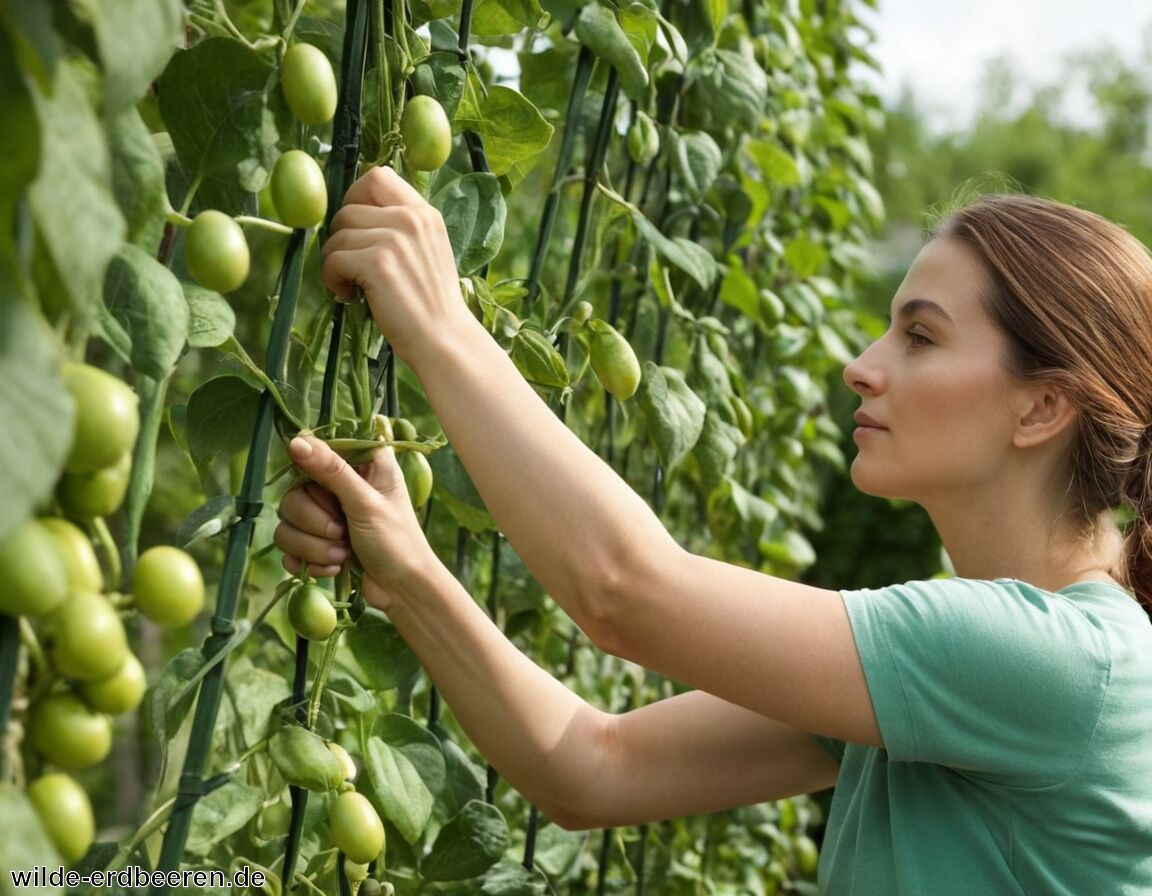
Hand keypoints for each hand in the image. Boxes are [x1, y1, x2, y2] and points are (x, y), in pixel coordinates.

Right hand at [274, 435, 438, 607]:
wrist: (402, 591)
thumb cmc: (397, 542)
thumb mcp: (367, 503)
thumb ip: (332, 471)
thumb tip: (297, 440)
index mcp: (359, 464)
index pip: (317, 448)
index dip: (312, 467)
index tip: (322, 488)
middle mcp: (339, 485)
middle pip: (293, 492)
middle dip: (313, 521)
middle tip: (341, 532)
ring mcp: (324, 516)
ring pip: (286, 522)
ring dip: (312, 546)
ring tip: (342, 555)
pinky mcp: (314, 543)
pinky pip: (288, 547)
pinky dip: (309, 561)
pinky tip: (334, 568)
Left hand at [321, 166, 471, 360]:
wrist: (444, 339)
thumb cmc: (432, 304)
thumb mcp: (428, 252)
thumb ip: (403, 228)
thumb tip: (358, 213)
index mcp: (424, 213)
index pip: (378, 177)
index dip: (355, 197)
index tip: (355, 227)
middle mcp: (410, 219)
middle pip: (348, 209)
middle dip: (340, 238)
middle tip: (351, 264)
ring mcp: (394, 240)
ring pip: (337, 236)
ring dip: (334, 262)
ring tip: (351, 284)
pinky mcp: (377, 263)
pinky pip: (333, 259)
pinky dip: (332, 279)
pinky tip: (349, 295)